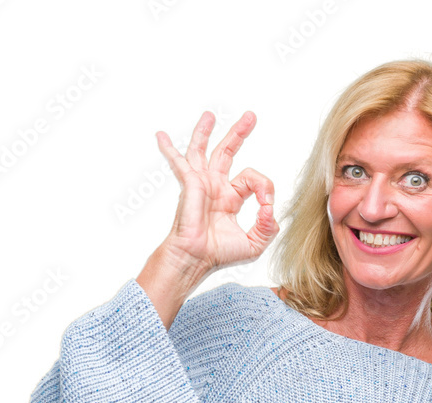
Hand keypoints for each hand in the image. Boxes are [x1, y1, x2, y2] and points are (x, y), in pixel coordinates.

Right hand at [154, 110, 277, 275]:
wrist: (196, 259)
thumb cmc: (219, 255)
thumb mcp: (254, 243)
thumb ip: (268, 227)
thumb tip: (271, 209)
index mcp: (230, 199)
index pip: (252, 180)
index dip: (265, 188)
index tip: (267, 205)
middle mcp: (215, 188)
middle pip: (227, 152)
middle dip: (239, 133)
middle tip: (250, 117)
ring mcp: (200, 183)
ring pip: (202, 150)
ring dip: (205, 131)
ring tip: (210, 114)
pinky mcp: (190, 183)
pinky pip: (178, 162)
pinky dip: (169, 149)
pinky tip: (161, 135)